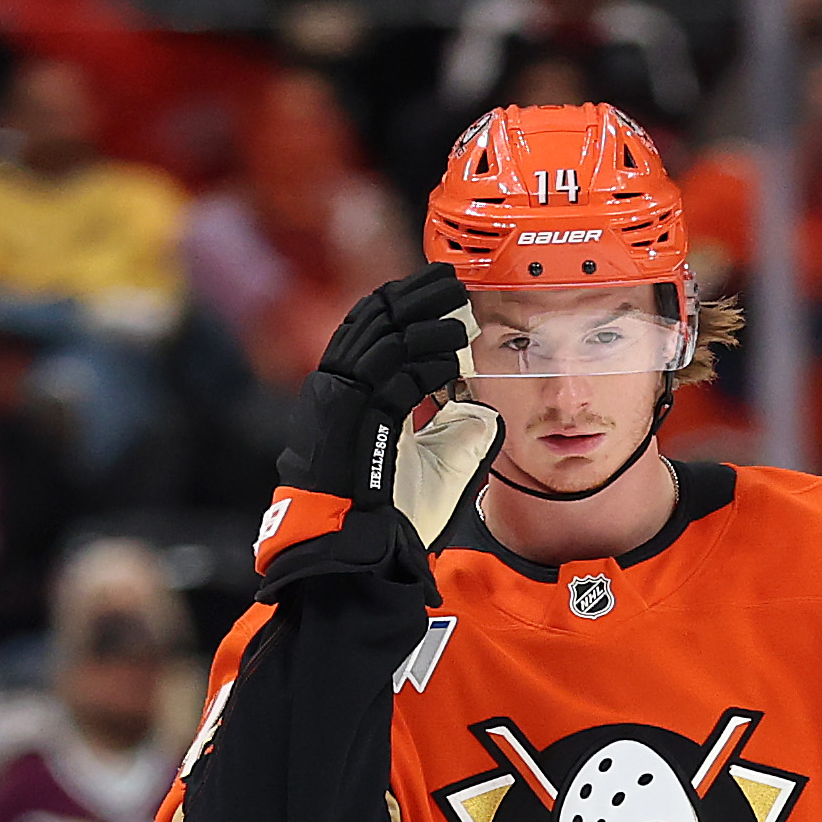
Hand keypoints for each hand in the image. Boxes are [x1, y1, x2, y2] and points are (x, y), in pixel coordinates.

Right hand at [287, 266, 477, 513]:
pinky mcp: (343, 407)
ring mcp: (338, 394)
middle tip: (451, 279)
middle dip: (415, 297)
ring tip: (459, 304)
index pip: (378, 333)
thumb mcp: (437, 464)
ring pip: (381, 337)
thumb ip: (459, 432)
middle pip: (376, 322)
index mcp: (354, 393)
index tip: (445, 294)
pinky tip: (451, 348)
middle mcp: (340, 385)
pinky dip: (420, 355)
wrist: (357, 541)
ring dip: (422, 317)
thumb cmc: (390, 509)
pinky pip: (385, 369)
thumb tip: (484, 406)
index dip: (410, 308)